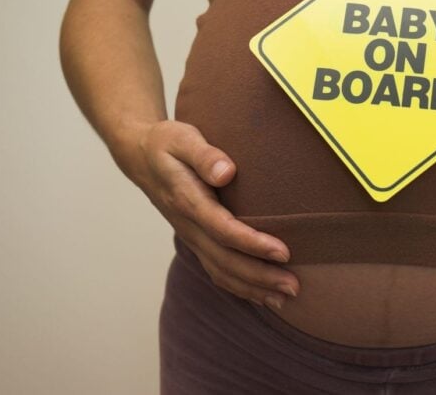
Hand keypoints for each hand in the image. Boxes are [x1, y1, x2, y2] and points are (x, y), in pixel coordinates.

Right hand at [113, 120, 299, 309]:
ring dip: (254, 288)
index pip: (222, 228)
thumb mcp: (182, 139)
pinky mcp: (196, 241)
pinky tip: (263, 295)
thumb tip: (227, 172)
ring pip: (221, 271)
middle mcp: (188, 225)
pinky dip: (240, 287)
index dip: (252, 243)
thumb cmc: (167, 144)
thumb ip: (205, 155)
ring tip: (287, 297)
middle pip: (225, 260)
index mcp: (187, 200)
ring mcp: (191, 237)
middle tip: (295, 286)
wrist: (140, 156)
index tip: (283, 252)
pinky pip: (216, 270)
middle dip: (260, 276)